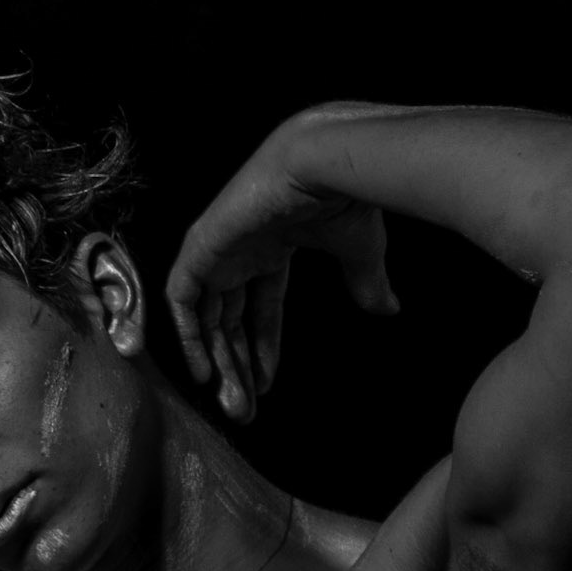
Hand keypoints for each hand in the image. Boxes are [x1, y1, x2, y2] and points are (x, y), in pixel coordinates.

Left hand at [165, 127, 398, 424]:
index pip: (260, 306)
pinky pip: (182, 298)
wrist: (328, 160)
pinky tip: (203, 372)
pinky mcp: (202, 244)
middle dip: (238, 367)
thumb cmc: (346, 197)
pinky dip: (188, 335)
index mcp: (274, 243)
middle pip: (230, 319)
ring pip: (207, 316)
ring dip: (218, 362)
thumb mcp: (360, 253)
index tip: (266, 386)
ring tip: (232, 404)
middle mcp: (242, 247)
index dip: (263, 347)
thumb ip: (366, 283)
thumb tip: (389, 310)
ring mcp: (220, 246)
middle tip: (244, 410)